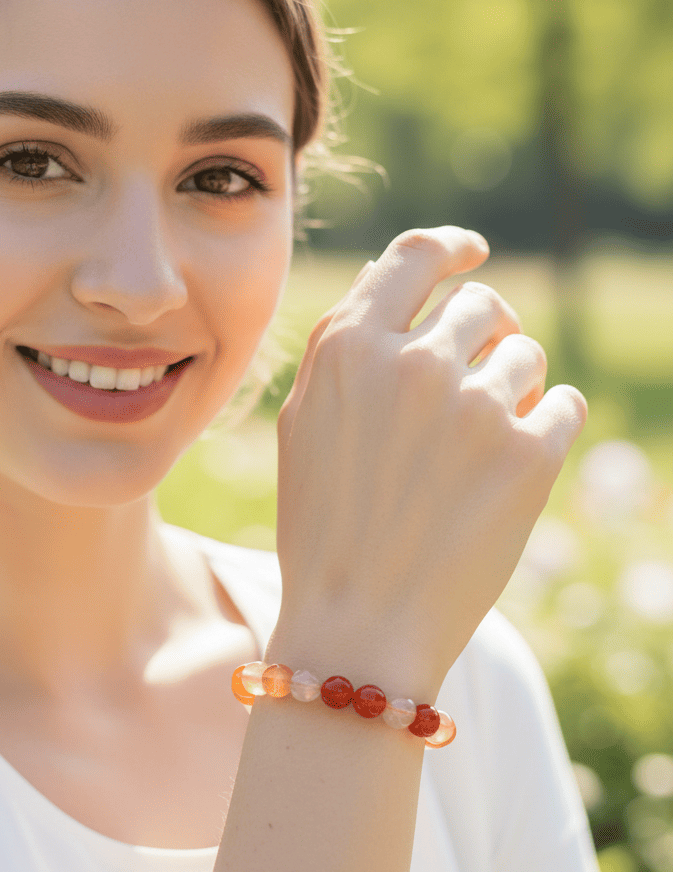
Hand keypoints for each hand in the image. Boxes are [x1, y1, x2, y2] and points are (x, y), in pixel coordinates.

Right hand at [272, 226, 586, 686]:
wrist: (358, 625)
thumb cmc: (322, 525)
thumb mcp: (303, 421)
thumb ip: (345, 345)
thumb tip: (395, 281)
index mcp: (349, 346)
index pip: (416, 254)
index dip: (453, 247)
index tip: (473, 253)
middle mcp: (412, 363)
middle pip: (482, 304)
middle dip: (487, 332)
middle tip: (479, 374)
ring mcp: (474, 407)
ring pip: (529, 355)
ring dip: (516, 386)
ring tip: (487, 439)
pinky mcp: (530, 455)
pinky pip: (568, 405)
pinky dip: (551, 425)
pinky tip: (520, 461)